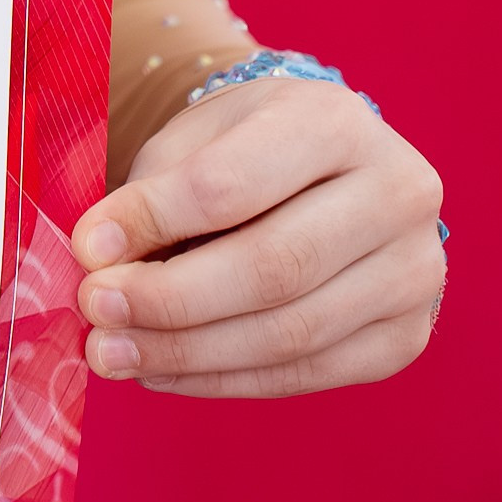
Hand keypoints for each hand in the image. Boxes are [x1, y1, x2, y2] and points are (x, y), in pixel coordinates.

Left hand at [75, 76, 444, 398]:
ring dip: (187, 352)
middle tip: (95, 311)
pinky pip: (306, 374)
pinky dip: (224, 379)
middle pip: (272, 268)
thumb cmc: (245, 147)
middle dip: (169, 299)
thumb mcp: (198, 139)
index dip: (153, 221)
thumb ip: (153, 195)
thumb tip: (100, 266)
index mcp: (337, 122)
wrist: (321, 168)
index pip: (232, 184)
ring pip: (290, 333)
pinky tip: (163, 371)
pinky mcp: (405, 336)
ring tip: (113, 352)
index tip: (86, 248)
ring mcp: (414, 272)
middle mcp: (397, 194)